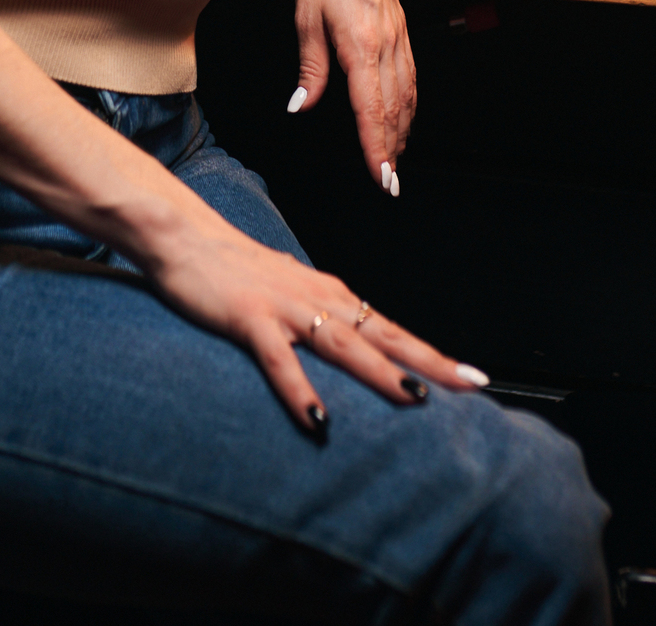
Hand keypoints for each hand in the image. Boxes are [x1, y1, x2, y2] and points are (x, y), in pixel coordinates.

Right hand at [146, 211, 484, 433]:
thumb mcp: (286, 291)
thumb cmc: (233, 268)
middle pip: (382, 334)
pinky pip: (279, 361)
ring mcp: (284, 308)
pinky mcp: (249, 319)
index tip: (472, 378)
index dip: (430, 353)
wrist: (183, 234)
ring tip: (416, 399)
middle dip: (428, 361)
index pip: (389, 329)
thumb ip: (316, 315)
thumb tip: (346, 341)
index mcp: (328, 293)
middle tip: (472, 384)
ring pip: (342, 344)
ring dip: (380, 371)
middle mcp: (317, 298)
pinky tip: (319, 421)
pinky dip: (301, 391)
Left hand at [290, 0, 415, 191]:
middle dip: (393, 149)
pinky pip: (409, 74)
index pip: (371, 108)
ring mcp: (398, 35)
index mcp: (360, 43)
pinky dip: (408, 103)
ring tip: (396, 159)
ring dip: (403, 129)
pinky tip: (403, 116)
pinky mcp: (401, 28)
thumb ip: (310, 68)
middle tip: (390, 183)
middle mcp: (386, 43)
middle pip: (393, 108)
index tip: (380, 176)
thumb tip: (302, 106)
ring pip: (406, 94)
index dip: (376, 146)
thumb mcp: (305, 18)